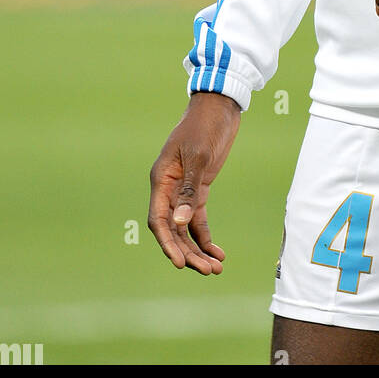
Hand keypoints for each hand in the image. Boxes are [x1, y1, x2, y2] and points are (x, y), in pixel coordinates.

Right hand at [148, 91, 240, 273]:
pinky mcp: (199, 188)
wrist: (219, 106)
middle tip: (208, 271)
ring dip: (198, 249)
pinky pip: (198, 218)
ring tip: (216, 268)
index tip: (180, 263)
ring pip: (185, 228)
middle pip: (173, 230)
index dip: (168, 243)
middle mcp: (169, 188)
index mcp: (162, 180)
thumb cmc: (205, 126)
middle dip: (188, 252)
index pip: (159, 220)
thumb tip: (180, 222)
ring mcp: (183, 189)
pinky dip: (205, 236)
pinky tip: (218, 252)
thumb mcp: (199, 156)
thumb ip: (190, 190)